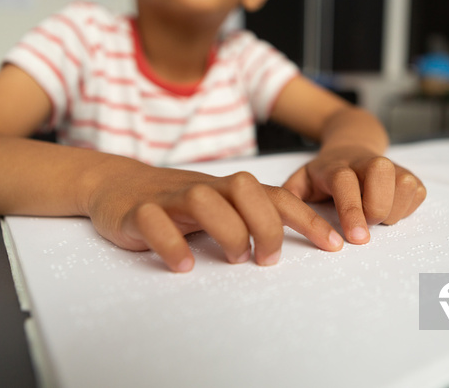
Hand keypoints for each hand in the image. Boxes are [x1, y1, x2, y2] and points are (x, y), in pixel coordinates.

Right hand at [86, 162, 343, 272]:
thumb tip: (286, 245)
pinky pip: (154, 221)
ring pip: (203, 199)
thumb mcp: (215, 208)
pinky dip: (171, 243)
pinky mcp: (136, 212)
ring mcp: (169, 197)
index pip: (274, 195)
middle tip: (266, 259)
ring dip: (227, 230)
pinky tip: (183, 265)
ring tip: (234, 259)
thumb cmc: (173, 203)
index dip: (307, 217)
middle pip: (245, 189)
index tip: (334, 245)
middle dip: (267, 224)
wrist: (113, 183)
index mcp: (226, 191)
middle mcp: (204, 188)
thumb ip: (246, 220)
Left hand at [282, 146, 425, 243]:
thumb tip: (276, 217)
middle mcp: (366, 161)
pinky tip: (388, 209)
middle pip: (382, 174)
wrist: (351, 146)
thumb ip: (290, 197)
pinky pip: (417, 193)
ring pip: (405, 185)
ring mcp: (392, 165)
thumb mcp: (302, 181)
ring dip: (393, 210)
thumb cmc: (325, 174)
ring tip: (376, 216)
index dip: (351, 210)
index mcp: (336, 166)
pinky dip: (405, 209)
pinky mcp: (410, 174)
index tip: (356, 239)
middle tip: (366, 223)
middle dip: (377, 208)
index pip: (345, 183)